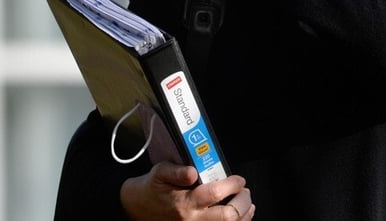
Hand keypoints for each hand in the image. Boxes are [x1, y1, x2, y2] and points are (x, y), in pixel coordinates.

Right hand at [120, 162, 254, 219]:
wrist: (138, 208)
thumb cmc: (153, 188)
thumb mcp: (160, 172)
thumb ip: (177, 171)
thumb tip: (193, 171)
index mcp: (184, 202)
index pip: (216, 194)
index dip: (233, 185)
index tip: (239, 179)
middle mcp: (191, 220)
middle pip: (228, 216)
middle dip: (242, 201)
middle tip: (244, 191)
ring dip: (243, 215)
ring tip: (247, 203)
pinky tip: (240, 216)